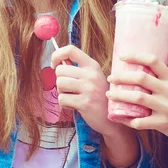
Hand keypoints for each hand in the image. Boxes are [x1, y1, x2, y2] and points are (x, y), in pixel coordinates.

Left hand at [51, 45, 140, 167]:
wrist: (112, 118)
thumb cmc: (99, 97)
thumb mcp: (93, 78)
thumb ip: (77, 69)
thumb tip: (58, 61)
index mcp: (92, 65)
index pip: (70, 50)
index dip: (57, 55)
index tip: (55, 65)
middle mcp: (91, 74)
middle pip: (60, 70)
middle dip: (60, 81)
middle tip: (69, 88)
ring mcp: (89, 89)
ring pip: (59, 84)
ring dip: (62, 93)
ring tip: (73, 97)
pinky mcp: (84, 103)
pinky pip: (62, 99)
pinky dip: (65, 104)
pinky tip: (75, 106)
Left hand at [106, 52, 167, 144]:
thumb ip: (160, 78)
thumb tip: (137, 68)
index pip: (153, 60)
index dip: (136, 56)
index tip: (122, 57)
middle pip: (141, 78)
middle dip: (122, 77)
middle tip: (111, 78)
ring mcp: (166, 107)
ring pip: (138, 98)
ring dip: (120, 96)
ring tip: (110, 94)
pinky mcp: (163, 123)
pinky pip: (140, 121)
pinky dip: (127, 119)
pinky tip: (119, 117)